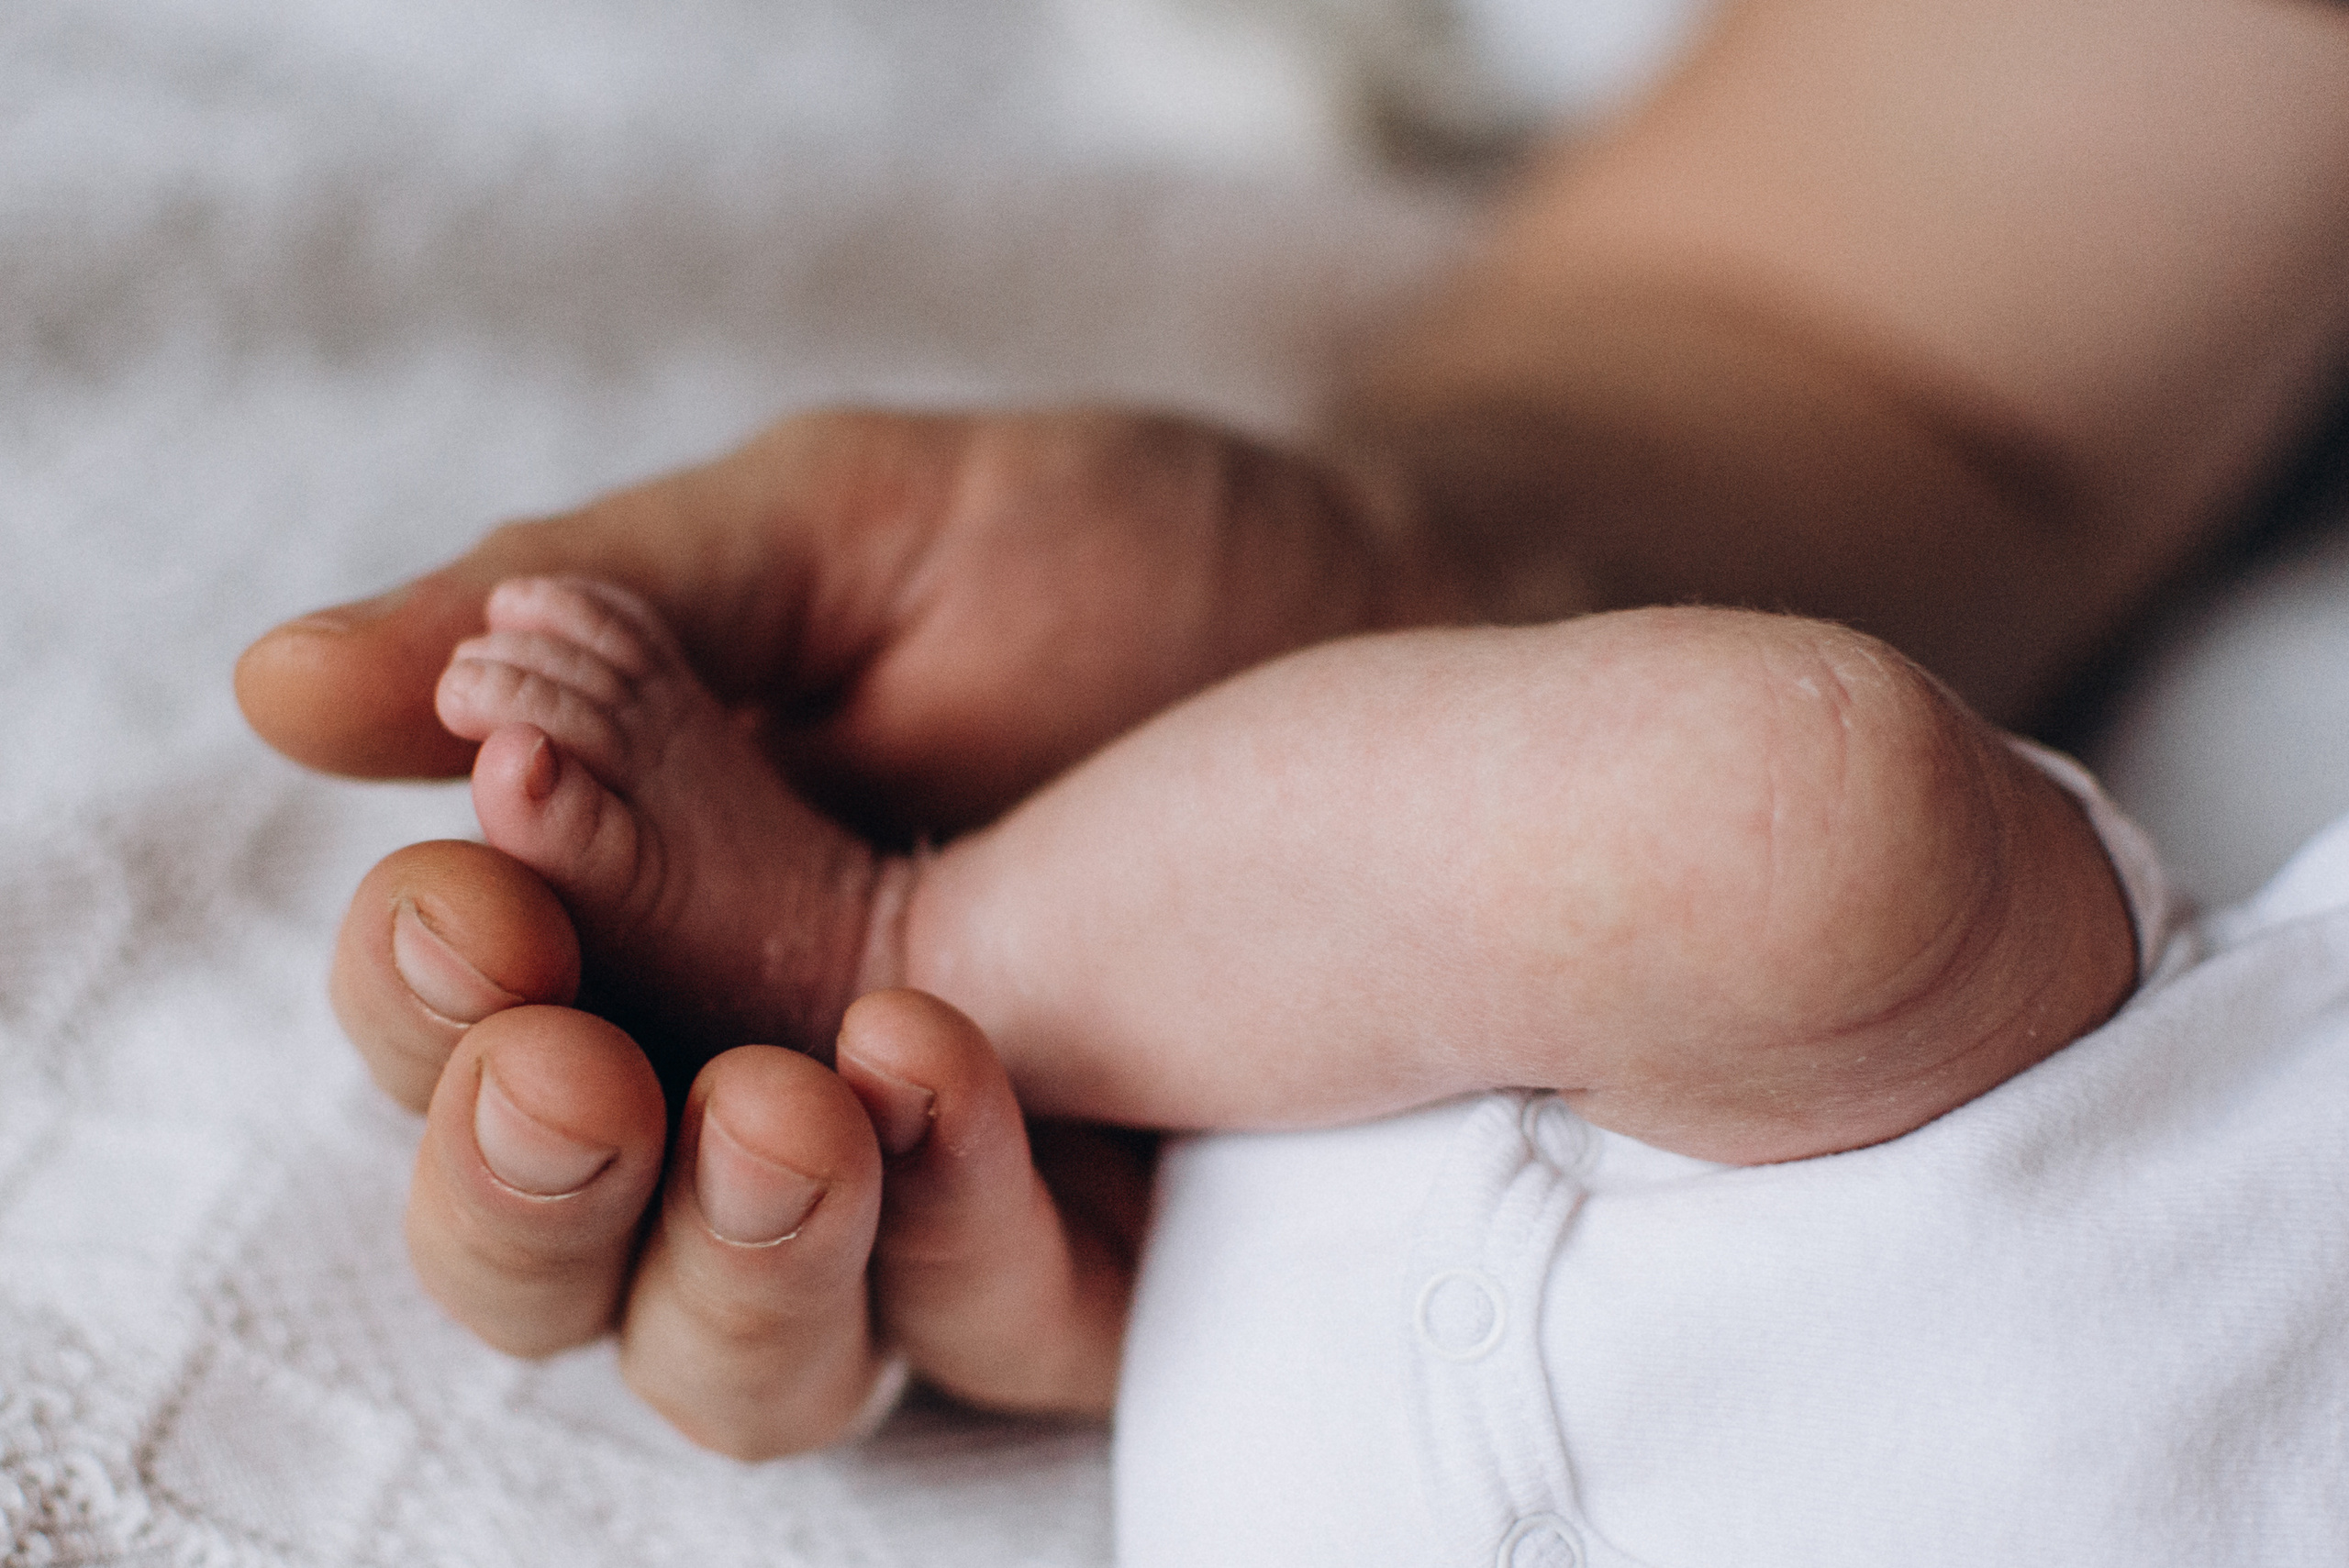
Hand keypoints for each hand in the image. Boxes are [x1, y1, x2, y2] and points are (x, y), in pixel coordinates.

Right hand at [240, 409, 1428, 1444]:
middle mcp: (742, 1085)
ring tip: (788, 1102)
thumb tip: (281, 693)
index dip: (424, 995)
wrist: (1383, 587)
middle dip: (525, 1182)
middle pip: (543, 1250)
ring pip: (730, 1353)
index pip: (455, 1022)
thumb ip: (598, 614)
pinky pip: (983, 1328)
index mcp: (639, 918)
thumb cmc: (1104, 554)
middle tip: (575, 1070)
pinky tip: (943, 1076)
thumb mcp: (840, 536)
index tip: (469, 905)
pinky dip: (950, 1237)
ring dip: (723, 1257)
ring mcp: (918, 1192)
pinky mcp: (1096, 1245)